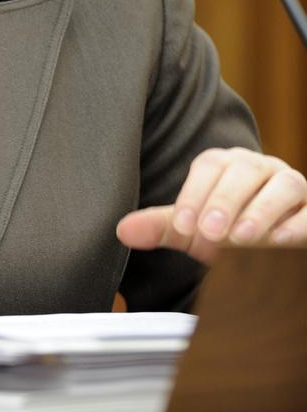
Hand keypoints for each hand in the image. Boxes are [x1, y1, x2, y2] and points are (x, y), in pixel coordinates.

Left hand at [116, 147, 306, 264]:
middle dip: (225, 201)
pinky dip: (298, 225)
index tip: (182, 228)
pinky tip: (281, 241)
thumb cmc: (227, 229)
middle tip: (210, 234)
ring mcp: (291, 186)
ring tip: (242, 239)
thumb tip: (122, 231)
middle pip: (244, 171)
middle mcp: (260, 168)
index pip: (208, 167)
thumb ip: (165, 227)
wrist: (271, 246)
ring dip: (262, 211)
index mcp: (226, 165)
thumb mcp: (195, 229)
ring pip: (283, 184)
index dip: (194, 195)